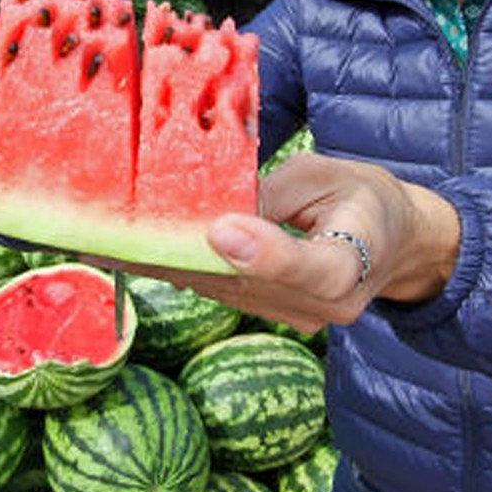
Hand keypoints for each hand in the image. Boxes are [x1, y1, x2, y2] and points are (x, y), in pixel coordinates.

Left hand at [106, 152, 460, 334]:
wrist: (396, 243)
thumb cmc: (363, 198)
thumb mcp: (331, 175)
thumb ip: (276, 193)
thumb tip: (213, 206)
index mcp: (352, 263)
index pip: (312, 269)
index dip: (264, 252)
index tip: (222, 229)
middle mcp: (320, 306)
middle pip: (242, 282)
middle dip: (171, 257)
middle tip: (109, 235)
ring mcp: (291, 317)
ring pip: (218, 288)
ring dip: (156, 265)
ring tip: (95, 239)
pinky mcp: (266, 311)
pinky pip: (216, 289)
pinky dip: (173, 266)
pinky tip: (126, 249)